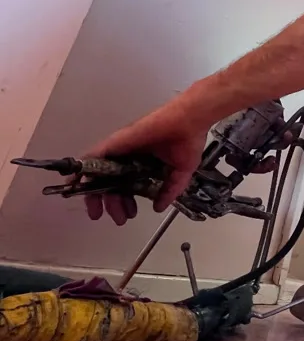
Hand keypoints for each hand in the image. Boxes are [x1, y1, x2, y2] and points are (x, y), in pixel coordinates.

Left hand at [81, 98, 210, 224]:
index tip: (126, 215)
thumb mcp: (181, 172)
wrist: (190, 122)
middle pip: (111, 184)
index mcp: (144, 164)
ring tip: (98, 212)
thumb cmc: (188, 142)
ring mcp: (122, 150)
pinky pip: (94, 156)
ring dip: (95, 193)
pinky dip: (83, 170)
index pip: (126, 186)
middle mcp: (129, 158)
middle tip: (117, 219)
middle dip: (111, 204)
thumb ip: (170, 190)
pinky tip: (76, 184)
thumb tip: (159, 207)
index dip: (123, 202)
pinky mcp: (117, 142)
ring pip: (100, 174)